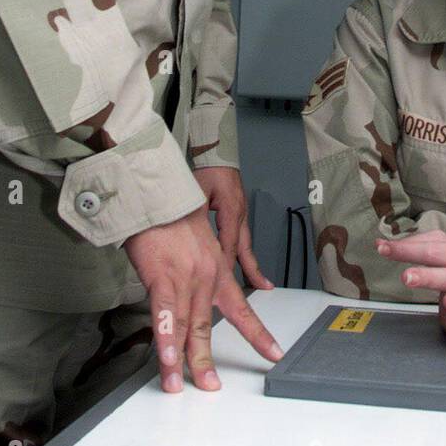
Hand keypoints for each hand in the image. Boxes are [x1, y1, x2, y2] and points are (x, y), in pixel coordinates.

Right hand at [125, 206, 282, 393]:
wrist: (155, 194)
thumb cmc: (170, 216)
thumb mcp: (195, 242)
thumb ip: (197, 270)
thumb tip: (190, 293)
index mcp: (218, 270)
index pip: (243, 309)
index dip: (259, 334)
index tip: (275, 354)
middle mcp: (207, 276)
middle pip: (210, 327)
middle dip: (207, 361)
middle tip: (211, 387)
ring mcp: (186, 277)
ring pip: (186, 327)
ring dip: (182, 360)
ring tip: (179, 386)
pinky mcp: (162, 276)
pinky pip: (166, 314)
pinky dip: (165, 339)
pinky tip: (166, 359)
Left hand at [192, 166, 272, 289]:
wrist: (218, 156)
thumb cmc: (208, 171)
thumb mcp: (197, 193)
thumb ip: (194, 215)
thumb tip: (185, 237)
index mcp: (231, 210)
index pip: (229, 244)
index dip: (226, 264)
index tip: (223, 282)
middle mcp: (240, 215)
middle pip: (244, 248)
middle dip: (249, 270)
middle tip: (257, 289)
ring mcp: (241, 215)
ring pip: (246, 245)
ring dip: (251, 265)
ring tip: (259, 283)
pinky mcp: (239, 215)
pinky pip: (243, 239)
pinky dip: (246, 254)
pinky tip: (247, 264)